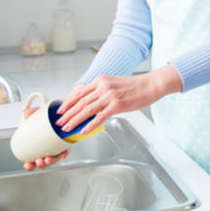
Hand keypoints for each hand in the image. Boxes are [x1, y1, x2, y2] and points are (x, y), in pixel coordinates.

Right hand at [21, 105, 69, 170]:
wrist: (62, 113)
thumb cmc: (49, 117)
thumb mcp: (39, 115)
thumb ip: (33, 113)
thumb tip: (26, 112)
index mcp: (39, 146)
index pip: (32, 160)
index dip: (30, 165)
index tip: (27, 165)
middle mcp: (48, 149)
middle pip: (44, 162)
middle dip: (41, 164)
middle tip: (39, 161)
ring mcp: (58, 147)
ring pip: (54, 158)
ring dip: (51, 161)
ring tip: (48, 158)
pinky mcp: (67, 143)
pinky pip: (66, 150)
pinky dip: (65, 153)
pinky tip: (64, 154)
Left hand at [55, 66, 181, 134]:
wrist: (151, 84)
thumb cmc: (135, 86)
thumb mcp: (114, 83)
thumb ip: (101, 89)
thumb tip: (90, 100)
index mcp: (101, 80)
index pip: (80, 92)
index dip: (68, 102)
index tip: (60, 110)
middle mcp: (103, 86)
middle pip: (80, 102)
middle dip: (67, 113)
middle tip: (59, 122)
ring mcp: (110, 96)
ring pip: (87, 110)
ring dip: (74, 120)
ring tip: (66, 128)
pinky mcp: (117, 105)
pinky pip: (100, 117)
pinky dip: (90, 124)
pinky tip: (83, 130)